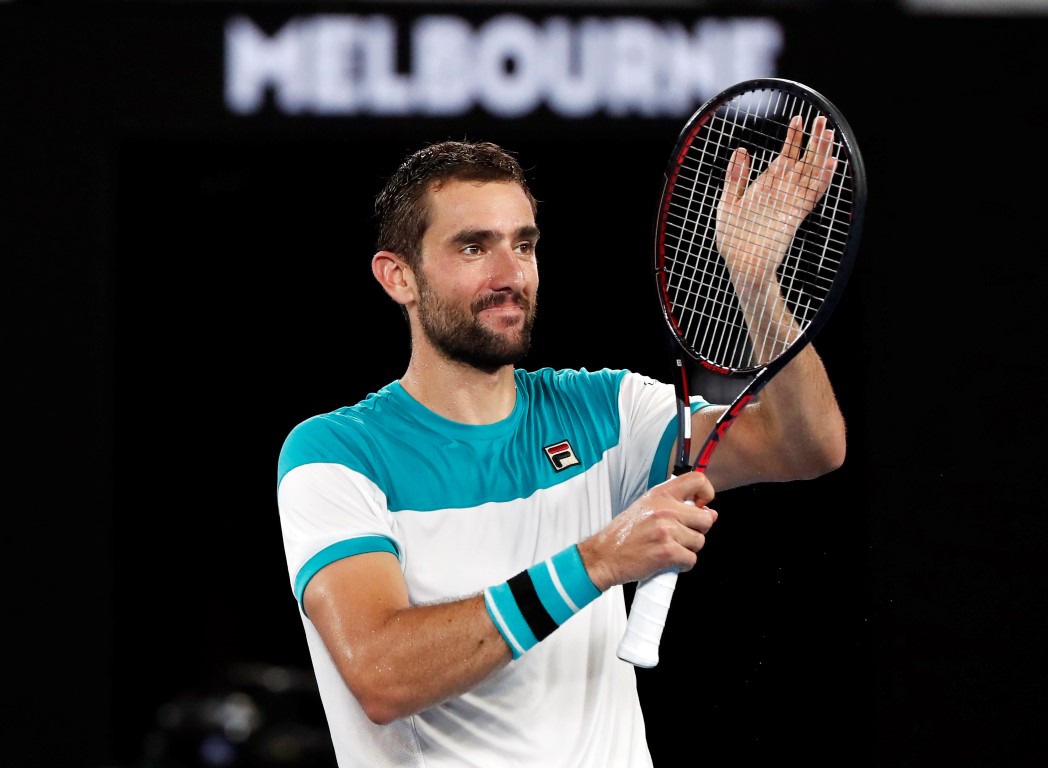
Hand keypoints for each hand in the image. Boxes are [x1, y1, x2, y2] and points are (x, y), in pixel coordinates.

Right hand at [578, 471, 717, 591]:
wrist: (604, 556)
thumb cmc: (624, 534)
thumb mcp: (647, 508)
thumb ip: (677, 507)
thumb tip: (711, 513)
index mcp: (660, 494)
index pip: (698, 480)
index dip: (706, 493)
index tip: (701, 506)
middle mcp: (665, 509)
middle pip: (705, 519)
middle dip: (697, 531)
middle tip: (679, 536)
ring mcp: (666, 530)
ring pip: (699, 541)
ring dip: (687, 549)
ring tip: (668, 548)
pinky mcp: (667, 552)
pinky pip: (691, 559)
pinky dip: (682, 564)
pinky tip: (667, 561)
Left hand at [715, 113, 837, 285]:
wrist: (741, 266)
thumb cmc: (733, 238)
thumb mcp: (728, 203)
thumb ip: (735, 178)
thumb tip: (743, 150)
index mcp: (767, 187)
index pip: (785, 158)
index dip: (793, 139)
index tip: (798, 119)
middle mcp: (782, 193)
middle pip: (803, 161)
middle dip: (813, 140)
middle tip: (820, 119)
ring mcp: (790, 203)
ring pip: (811, 173)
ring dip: (821, 153)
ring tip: (828, 132)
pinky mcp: (795, 216)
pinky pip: (813, 194)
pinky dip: (823, 179)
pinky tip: (832, 163)